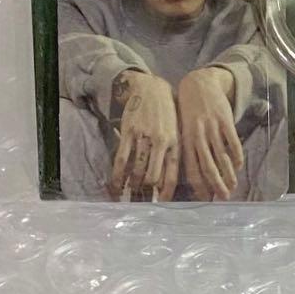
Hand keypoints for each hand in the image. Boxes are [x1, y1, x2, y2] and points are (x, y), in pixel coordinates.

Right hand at [110, 71, 179, 200]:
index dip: (166, 193)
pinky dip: (118, 176)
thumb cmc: (167, 114)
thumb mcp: (178, 132)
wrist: (151, 88)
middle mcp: (161, 142)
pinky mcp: (128, 132)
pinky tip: (116, 187)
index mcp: (176, 144)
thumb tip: (170, 181)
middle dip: (147, 193)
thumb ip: (175, 154)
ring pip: (137, 170)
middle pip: (153, 177)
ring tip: (129, 197)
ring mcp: (144, 137)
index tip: (161, 205)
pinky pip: (121, 159)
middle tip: (142, 203)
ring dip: (132, 187)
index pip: (173, 175)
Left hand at [177, 67, 244, 200]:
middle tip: (224, 197)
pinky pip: (233, 143)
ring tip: (233, 185)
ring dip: (229, 174)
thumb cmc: (187, 111)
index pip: (192, 171)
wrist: (198, 85)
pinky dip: (237, 156)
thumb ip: (188, 149)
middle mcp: (198, 137)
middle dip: (217, 185)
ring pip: (222, 158)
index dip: (201, 187)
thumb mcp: (182, 130)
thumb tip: (195, 174)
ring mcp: (212, 129)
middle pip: (208, 168)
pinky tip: (239, 165)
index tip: (208, 198)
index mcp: (185, 142)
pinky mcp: (224, 120)